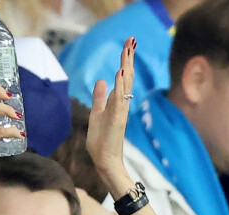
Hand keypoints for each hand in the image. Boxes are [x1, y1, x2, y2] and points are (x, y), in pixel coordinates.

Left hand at [87, 37, 135, 183]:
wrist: (103, 160)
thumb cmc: (101, 141)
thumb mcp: (96, 113)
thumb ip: (99, 98)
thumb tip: (101, 81)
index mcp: (117, 102)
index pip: (123, 77)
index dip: (125, 61)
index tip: (128, 44)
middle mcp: (122, 104)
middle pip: (127, 76)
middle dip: (128, 58)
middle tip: (132, 39)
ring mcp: (121, 111)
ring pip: (125, 84)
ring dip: (126, 66)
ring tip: (128, 49)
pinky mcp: (117, 119)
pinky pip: (120, 100)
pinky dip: (120, 86)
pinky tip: (120, 73)